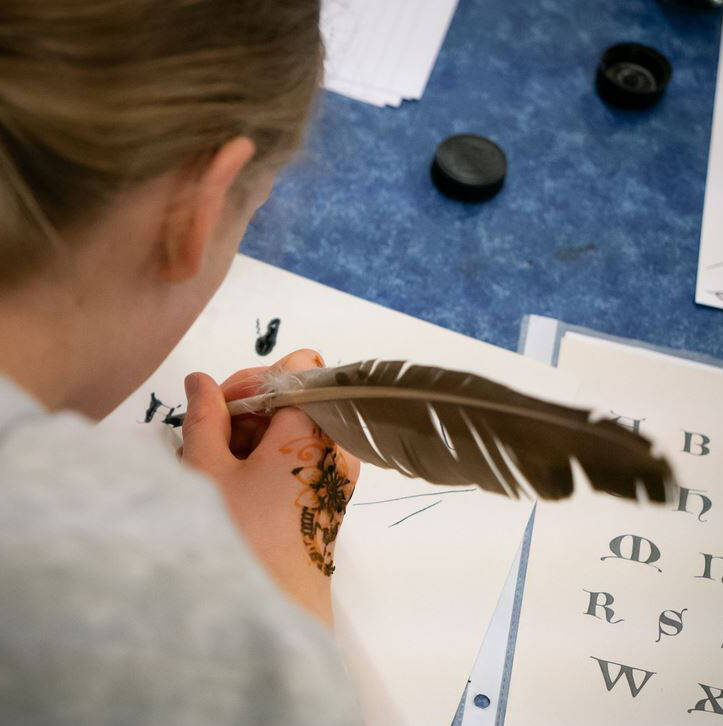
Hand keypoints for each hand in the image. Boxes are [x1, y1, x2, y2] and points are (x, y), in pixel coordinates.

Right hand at [180, 349, 359, 625]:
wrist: (276, 612)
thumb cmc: (239, 538)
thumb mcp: (207, 470)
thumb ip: (204, 415)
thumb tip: (200, 380)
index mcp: (313, 426)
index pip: (299, 366)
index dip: (255, 378)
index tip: (222, 407)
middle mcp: (336, 442)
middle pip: (297, 396)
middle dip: (251, 410)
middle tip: (214, 443)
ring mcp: (337, 469)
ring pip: (297, 426)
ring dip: (257, 435)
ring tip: (223, 471)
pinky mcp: (331, 492)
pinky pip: (303, 454)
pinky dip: (271, 457)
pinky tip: (242, 485)